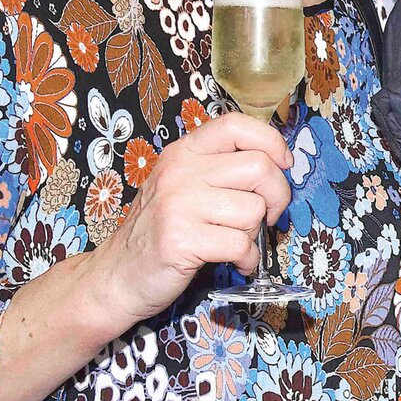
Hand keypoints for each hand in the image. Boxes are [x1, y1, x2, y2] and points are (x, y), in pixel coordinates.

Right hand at [89, 112, 291, 328]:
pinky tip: (234, 262)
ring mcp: (178, 205)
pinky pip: (241, 244)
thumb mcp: (182, 185)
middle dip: (276, 196)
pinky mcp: (181, 240)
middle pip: (259, 167)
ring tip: (234, 241)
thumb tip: (278, 165)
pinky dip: (247, 259)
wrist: (117, 275)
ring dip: (255, 233)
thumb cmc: (160, 230)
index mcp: (184, 152)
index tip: (282, 165)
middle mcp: (180, 171)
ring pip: (253, 209)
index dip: (271, 143)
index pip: (237, 125)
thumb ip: (220, 170)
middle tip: (266, 216)